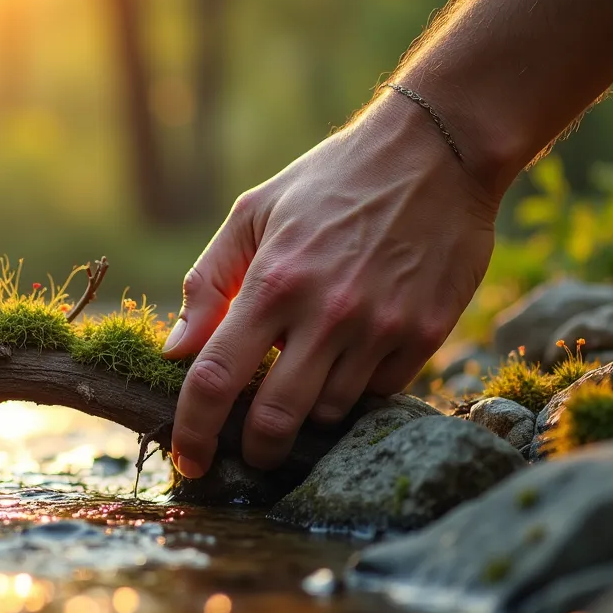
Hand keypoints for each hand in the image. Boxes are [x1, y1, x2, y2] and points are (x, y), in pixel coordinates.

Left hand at [162, 95, 499, 476]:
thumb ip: (208, 283)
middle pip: (275, 419)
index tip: (188, 460)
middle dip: (253, 449)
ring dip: (305, 415)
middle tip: (247, 451)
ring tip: (300, 385)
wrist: (437, 152)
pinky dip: (354, 391)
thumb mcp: (252, 213)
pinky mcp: (425, 334)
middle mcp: (327, 313)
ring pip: (328, 413)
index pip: (216, 379)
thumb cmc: (330, 181)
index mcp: (274, 282)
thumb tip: (175, 351)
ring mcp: (380, 328)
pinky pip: (378, 393)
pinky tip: (348, 360)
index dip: (193, 431)